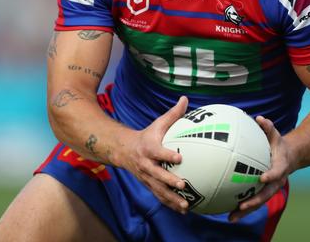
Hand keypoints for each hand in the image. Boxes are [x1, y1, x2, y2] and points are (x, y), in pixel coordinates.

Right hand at [119, 96, 189, 213]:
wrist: (124, 151)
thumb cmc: (146, 136)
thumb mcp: (158, 124)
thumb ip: (173, 114)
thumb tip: (185, 99)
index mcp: (149, 148)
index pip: (158, 152)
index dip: (168, 155)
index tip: (180, 158)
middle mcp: (147, 165)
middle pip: (158, 175)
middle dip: (169, 181)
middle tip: (183, 185)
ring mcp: (146, 177)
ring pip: (159, 190)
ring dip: (171, 199)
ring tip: (185, 205)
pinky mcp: (148, 185)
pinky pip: (160, 196)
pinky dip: (170, 204)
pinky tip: (183, 210)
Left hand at [229, 116, 293, 221]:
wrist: (289, 157)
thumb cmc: (278, 144)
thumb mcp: (276, 135)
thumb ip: (268, 127)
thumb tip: (260, 119)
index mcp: (280, 167)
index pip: (277, 173)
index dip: (271, 176)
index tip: (262, 178)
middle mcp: (276, 181)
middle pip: (266, 195)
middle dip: (254, 201)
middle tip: (242, 206)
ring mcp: (270, 189)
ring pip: (258, 202)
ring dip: (246, 211)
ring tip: (230, 218)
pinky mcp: (263, 192)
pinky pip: (252, 201)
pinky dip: (242, 208)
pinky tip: (228, 213)